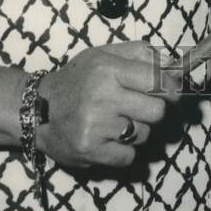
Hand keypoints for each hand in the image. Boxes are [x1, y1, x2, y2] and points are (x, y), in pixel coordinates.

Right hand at [36, 41, 180, 168]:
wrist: (38, 110)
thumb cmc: (77, 79)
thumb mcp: (103, 55)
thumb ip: (139, 54)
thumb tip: (172, 64)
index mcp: (108, 69)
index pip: (157, 80)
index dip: (171, 87)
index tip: (173, 91)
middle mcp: (102, 97)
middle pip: (157, 111)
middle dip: (153, 110)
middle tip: (138, 107)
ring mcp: (96, 126)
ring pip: (144, 134)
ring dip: (136, 130)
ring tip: (115, 121)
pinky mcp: (91, 151)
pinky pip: (129, 156)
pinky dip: (124, 150)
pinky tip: (108, 138)